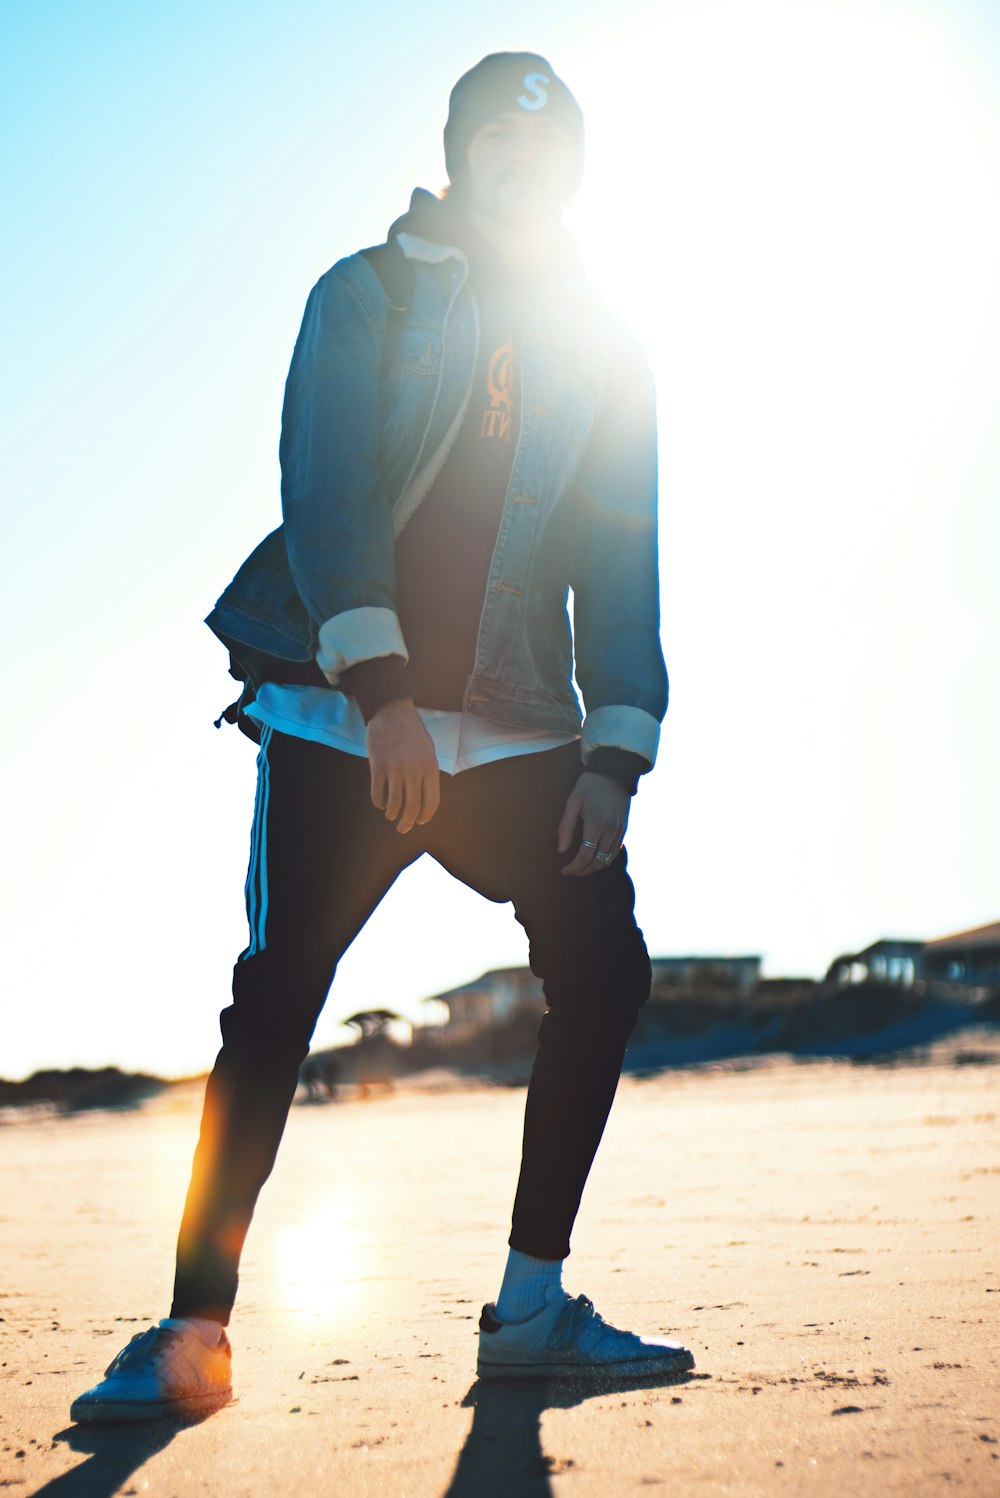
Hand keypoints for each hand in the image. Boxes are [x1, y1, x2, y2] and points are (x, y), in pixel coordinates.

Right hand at [366, 698, 440, 833]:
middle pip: (412, 807)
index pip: (431, 801)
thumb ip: (428, 774)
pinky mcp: (377, 767)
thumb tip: (425, 799)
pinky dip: (379, 803)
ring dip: (392, 815)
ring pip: (394, 804)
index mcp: (430, 768)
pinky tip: (381, 803)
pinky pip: (377, 794)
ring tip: (391, 815)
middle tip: (403, 829)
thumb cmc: (412, 733)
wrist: (392, 712)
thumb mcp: (428, 751)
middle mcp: (414, 771)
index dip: (425, 815)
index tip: (420, 821)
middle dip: (407, 823)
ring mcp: (395, 769)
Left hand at [557, 770, 628, 876]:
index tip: (565, 870)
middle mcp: (610, 830)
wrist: (614, 773)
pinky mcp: (624, 829)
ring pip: (608, 860)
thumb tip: (562, 850)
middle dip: (584, 871)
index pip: (585, 856)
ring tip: (581, 866)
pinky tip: (594, 856)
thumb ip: (566, 827)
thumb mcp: (573, 802)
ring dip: (594, 867)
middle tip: (571, 871)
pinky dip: (604, 859)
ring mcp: (620, 831)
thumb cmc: (589, 786)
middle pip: (598, 862)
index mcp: (596, 824)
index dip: (574, 867)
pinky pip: (615, 851)